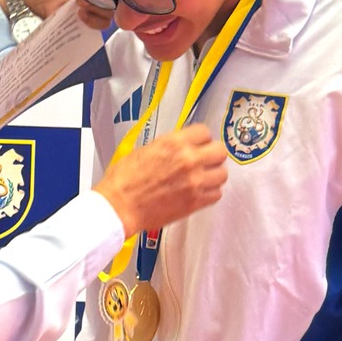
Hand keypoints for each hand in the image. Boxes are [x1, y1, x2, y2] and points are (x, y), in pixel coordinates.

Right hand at [94, 122, 227, 239]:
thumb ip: (167, 147)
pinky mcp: (195, 202)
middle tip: (204, 161)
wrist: (119, 208)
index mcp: (174, 143)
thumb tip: (177, 148)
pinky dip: (210, 193)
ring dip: (213, 175)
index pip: (205, 132)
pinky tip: (199, 193)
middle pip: (220, 151)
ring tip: (203, 178)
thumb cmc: (123, 182)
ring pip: (222, 174)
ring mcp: (195, 182)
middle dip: (212, 155)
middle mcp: (189, 160)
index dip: (201, 139)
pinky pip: (217, 194)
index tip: (198, 144)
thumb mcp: (144, 151)